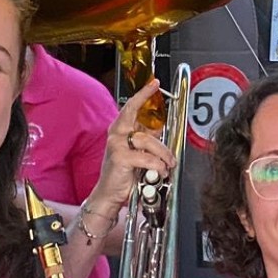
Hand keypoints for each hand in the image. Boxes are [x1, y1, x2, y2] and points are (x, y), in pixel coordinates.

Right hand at [88, 80, 174, 224]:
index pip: (131, 107)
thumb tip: (159, 129)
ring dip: (163, 154)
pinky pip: (146, 158)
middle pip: (137, 118)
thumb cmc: (122, 173)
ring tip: (168, 164)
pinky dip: (157, 165)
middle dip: (152, 118)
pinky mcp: (120, 158)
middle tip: (161, 112)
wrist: (109, 193)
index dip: (142, 94)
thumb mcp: (137, 152)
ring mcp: (116, 145)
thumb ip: (146, 140)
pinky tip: (160, 171)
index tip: (154, 84)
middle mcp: (116, 134)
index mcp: (119, 130)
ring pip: (148, 141)